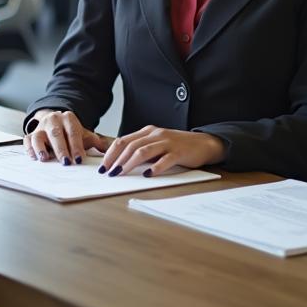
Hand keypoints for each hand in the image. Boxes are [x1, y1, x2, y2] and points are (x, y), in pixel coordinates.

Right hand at [23, 109, 105, 164]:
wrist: (55, 122)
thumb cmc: (70, 132)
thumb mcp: (84, 134)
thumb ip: (97, 142)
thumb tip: (111, 150)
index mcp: (68, 118)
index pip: (73, 132)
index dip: (76, 146)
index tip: (79, 159)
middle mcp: (53, 120)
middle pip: (56, 133)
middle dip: (61, 148)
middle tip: (66, 161)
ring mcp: (41, 127)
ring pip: (38, 135)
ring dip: (41, 147)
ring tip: (45, 159)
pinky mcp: (31, 134)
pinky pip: (27, 140)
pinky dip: (29, 149)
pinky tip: (34, 157)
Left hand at [99, 126, 224, 176]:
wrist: (203, 143)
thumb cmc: (177, 146)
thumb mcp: (156, 145)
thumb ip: (141, 150)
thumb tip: (120, 164)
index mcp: (147, 131)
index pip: (123, 140)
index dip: (111, 153)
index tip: (103, 166)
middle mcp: (155, 134)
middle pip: (130, 145)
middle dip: (116, 160)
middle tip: (108, 172)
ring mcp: (167, 142)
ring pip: (143, 151)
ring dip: (129, 163)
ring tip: (120, 173)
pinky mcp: (178, 152)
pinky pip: (164, 160)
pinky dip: (155, 167)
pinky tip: (147, 175)